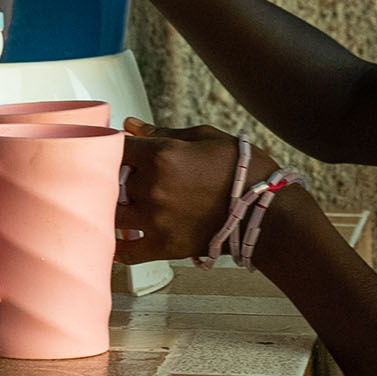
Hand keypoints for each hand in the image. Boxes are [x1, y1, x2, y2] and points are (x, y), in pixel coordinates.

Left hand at [115, 118, 279, 263]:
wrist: (266, 210)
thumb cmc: (241, 169)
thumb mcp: (204, 137)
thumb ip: (162, 132)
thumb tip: (129, 125)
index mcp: (161, 155)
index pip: (114, 147)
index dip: (110, 146)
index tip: (114, 148)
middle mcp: (153, 187)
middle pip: (110, 180)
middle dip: (117, 176)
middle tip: (128, 176)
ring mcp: (156, 219)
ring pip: (113, 213)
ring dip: (115, 207)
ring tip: (127, 203)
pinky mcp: (164, 246)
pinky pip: (127, 251)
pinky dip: (118, 246)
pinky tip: (118, 239)